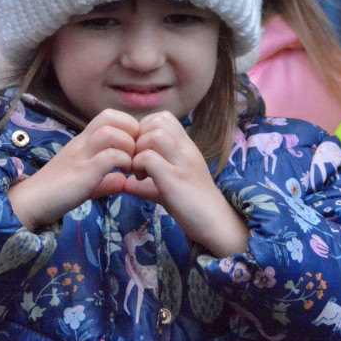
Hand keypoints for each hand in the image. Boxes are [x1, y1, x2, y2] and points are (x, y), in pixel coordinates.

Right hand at [8, 109, 138, 229]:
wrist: (29, 203)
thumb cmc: (55, 193)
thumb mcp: (85, 183)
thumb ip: (105, 181)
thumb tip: (123, 182)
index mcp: (83, 141)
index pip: (109, 116)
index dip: (129, 126)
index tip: (135, 148)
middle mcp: (81, 143)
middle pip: (111, 116)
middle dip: (132, 131)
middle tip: (136, 153)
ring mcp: (80, 156)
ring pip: (110, 132)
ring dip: (128, 146)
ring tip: (131, 165)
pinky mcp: (82, 173)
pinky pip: (109, 156)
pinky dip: (123, 162)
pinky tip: (124, 175)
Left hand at [124, 112, 247, 256]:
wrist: (216, 223)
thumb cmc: (192, 205)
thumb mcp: (168, 187)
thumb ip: (147, 183)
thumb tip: (124, 184)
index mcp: (186, 147)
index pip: (163, 117)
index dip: (144, 129)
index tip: (138, 150)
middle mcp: (186, 149)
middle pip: (158, 120)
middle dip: (139, 136)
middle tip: (135, 158)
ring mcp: (182, 162)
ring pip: (154, 134)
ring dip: (138, 149)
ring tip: (137, 169)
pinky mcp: (176, 179)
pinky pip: (149, 158)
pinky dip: (138, 165)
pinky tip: (140, 179)